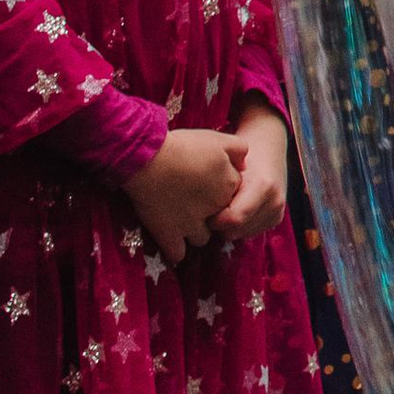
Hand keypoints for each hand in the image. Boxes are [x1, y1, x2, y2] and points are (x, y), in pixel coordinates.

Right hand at [126, 126, 245, 262]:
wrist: (148, 159)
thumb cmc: (183, 146)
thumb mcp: (217, 139)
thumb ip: (238, 149)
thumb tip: (244, 164)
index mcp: (229, 186)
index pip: (234, 195)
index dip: (219, 190)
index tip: (204, 182)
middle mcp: (216, 209)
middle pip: (220, 218)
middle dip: (211, 213)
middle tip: (191, 199)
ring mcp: (192, 226)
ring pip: (202, 238)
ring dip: (194, 231)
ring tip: (180, 219)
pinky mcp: (170, 235)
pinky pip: (179, 254)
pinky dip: (175, 250)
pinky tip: (170, 239)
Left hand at [212, 105, 291, 238]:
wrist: (268, 146)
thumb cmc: (243, 152)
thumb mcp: (229, 162)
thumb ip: (218, 184)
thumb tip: (199, 212)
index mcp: (264, 186)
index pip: (234, 219)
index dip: (214, 219)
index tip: (202, 209)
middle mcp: (275, 201)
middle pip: (236, 231)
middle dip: (218, 225)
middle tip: (207, 210)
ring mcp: (277, 211)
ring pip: (241, 235)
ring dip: (227, 227)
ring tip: (219, 208)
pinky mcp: (276, 218)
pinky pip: (249, 233)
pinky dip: (237, 226)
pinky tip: (231, 210)